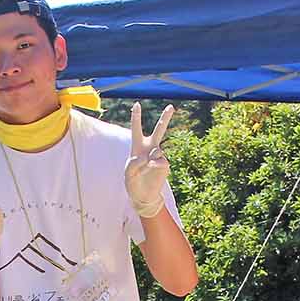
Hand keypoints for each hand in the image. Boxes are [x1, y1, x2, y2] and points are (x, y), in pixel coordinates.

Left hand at [124, 103, 175, 218]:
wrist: (144, 196)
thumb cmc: (133, 183)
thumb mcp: (128, 174)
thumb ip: (133, 164)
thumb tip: (147, 157)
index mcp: (137, 147)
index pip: (136, 129)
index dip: (136, 117)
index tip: (137, 104)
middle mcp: (149, 148)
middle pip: (159, 130)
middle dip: (165, 118)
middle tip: (171, 106)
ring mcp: (158, 156)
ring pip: (158, 148)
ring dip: (150, 157)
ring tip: (146, 166)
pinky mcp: (165, 165)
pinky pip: (161, 160)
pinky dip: (155, 164)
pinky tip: (151, 168)